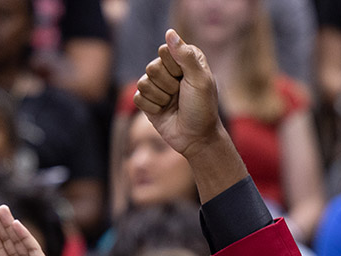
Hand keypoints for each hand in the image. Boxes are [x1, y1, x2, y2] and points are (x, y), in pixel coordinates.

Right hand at [133, 30, 223, 160]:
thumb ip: (185, 55)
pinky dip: (152, 108)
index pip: (164, 51)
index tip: (187, 80)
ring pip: (143, 83)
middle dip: (167, 86)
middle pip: (151, 68)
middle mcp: (169, 69)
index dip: (174, 68)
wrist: (196, 138)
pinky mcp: (147, 101)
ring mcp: (157, 85)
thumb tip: (169, 32)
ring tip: (173, 104)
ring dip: (160, 98)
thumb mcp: (200, 79)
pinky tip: (163, 112)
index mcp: (184, 58)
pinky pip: (138, 98)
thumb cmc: (202, 108)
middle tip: (180, 95)